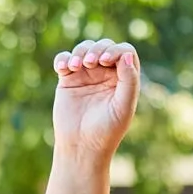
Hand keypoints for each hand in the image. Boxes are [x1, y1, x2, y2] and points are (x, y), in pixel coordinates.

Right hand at [52, 38, 140, 161]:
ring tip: (75, 66)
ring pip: (84, 49)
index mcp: (124, 79)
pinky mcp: (68, 79)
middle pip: (104, 46)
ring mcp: (87, 75)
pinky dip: (63, 59)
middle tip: (91, 63)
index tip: (106, 61)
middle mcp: (107, 74)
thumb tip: (127, 55)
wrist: (81, 147)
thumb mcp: (123, 108)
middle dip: (97, 49)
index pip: (125, 52)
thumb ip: (129, 82)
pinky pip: (64, 59)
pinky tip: (63, 68)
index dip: (116, 50)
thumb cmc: (106, 131)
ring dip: (79, 52)